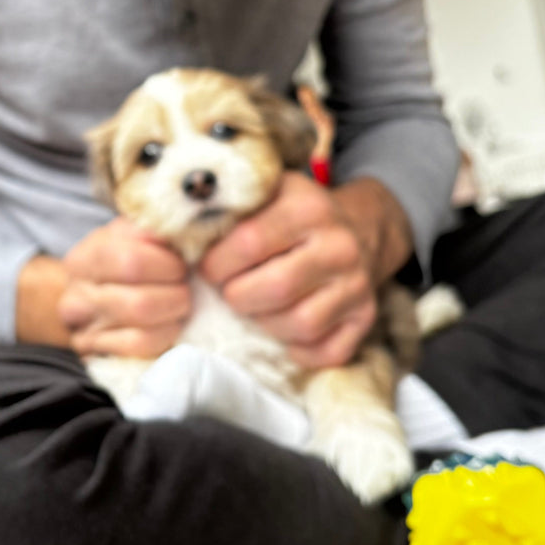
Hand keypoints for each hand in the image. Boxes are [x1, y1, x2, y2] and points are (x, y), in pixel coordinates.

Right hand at [57, 217, 191, 358]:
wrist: (88, 298)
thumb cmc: (119, 262)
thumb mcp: (130, 236)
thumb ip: (153, 230)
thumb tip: (182, 233)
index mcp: (86, 258)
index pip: (133, 263)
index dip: (168, 265)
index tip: (180, 263)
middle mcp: (78, 297)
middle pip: (140, 304)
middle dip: (176, 294)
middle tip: (184, 286)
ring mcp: (84, 331)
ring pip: (142, 333)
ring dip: (173, 316)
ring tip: (179, 304)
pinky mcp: (95, 355)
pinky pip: (140, 350)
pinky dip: (165, 337)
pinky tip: (169, 325)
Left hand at [198, 173, 411, 369]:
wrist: (361, 227)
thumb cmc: (295, 214)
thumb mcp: (267, 193)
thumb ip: (229, 208)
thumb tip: (178, 235)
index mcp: (308, 207)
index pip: (248, 243)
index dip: (216, 263)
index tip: (208, 267)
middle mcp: (339, 246)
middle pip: (275, 289)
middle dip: (237, 297)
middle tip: (229, 291)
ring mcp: (357, 284)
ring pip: (300, 324)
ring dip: (265, 324)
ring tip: (254, 308)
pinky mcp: (366, 316)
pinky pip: (328, 351)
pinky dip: (299, 350)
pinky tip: (284, 330)